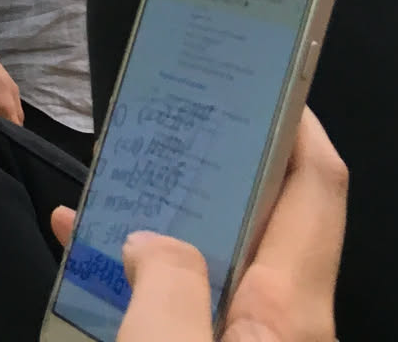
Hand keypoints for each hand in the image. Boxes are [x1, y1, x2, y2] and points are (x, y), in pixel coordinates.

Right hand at [50, 109, 345, 340]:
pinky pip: (190, 305)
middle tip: (171, 123)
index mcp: (290, 307)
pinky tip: (82, 249)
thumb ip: (166, 276)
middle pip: (266, 220)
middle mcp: (285, 324)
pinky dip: (144, 273)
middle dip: (219, 165)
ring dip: (169, 218)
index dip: (297, 125)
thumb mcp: (165, 341)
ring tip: (115, 179)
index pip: (315, 188)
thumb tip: (152, 243)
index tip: (262, 81)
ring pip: (221, 263)